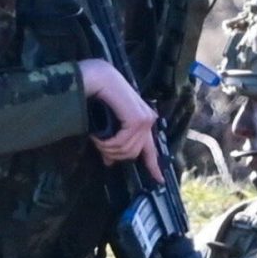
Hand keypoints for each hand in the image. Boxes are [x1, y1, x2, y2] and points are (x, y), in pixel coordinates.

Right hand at [78, 59, 161, 176]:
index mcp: (143, 119)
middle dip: (113, 153)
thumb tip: (110, 161)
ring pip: (127, 150)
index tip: (159, 180)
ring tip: (96, 137)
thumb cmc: (99, 95)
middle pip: (133, 154)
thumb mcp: (107, 124)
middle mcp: (147, 119)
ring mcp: (144, 119)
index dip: (154, 165)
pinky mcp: (137, 119)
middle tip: (98, 144)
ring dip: (107, 148)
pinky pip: (122, 143)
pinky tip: (99, 135)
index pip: (150, 148)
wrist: (97, 77)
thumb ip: (112, 141)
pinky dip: (107, 143)